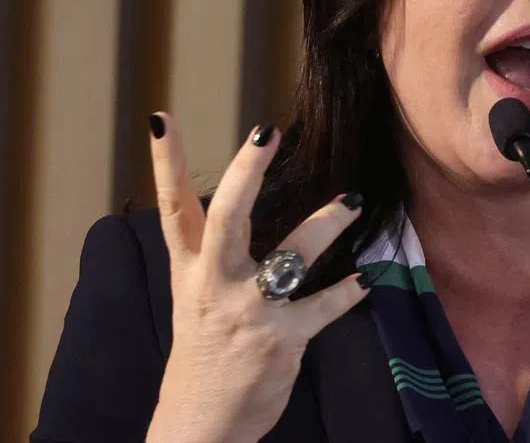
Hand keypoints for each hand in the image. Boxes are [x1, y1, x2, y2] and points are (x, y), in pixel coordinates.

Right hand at [145, 113, 369, 442]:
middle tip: (266, 132)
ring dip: (326, 223)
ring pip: (289, 255)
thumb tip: (237, 200)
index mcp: (189, 271)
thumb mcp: (194, 298)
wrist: (200, 424)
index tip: (161, 117)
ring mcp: (247, 311)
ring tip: (353, 200)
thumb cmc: (205, 353)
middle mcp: (213, 285)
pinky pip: (323, 306)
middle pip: (227, 218)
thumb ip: (211, 253)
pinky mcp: (280, 339)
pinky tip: (368, 279)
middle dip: (245, 173)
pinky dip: (348, 291)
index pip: (173, 208)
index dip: (165, 162)